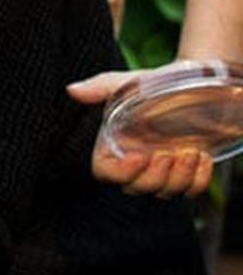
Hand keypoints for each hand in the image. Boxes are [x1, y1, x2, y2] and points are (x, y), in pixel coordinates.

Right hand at [68, 67, 218, 198]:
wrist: (196, 82)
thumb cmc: (156, 84)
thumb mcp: (126, 84)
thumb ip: (99, 88)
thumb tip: (72, 90)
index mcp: (115, 145)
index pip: (106, 172)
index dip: (120, 172)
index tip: (138, 156)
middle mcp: (137, 161)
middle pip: (135, 188)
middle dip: (154, 176)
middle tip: (167, 153)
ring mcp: (163, 170)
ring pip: (164, 192)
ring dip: (178, 177)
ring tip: (189, 151)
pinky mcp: (189, 172)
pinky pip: (192, 190)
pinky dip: (199, 179)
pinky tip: (202, 156)